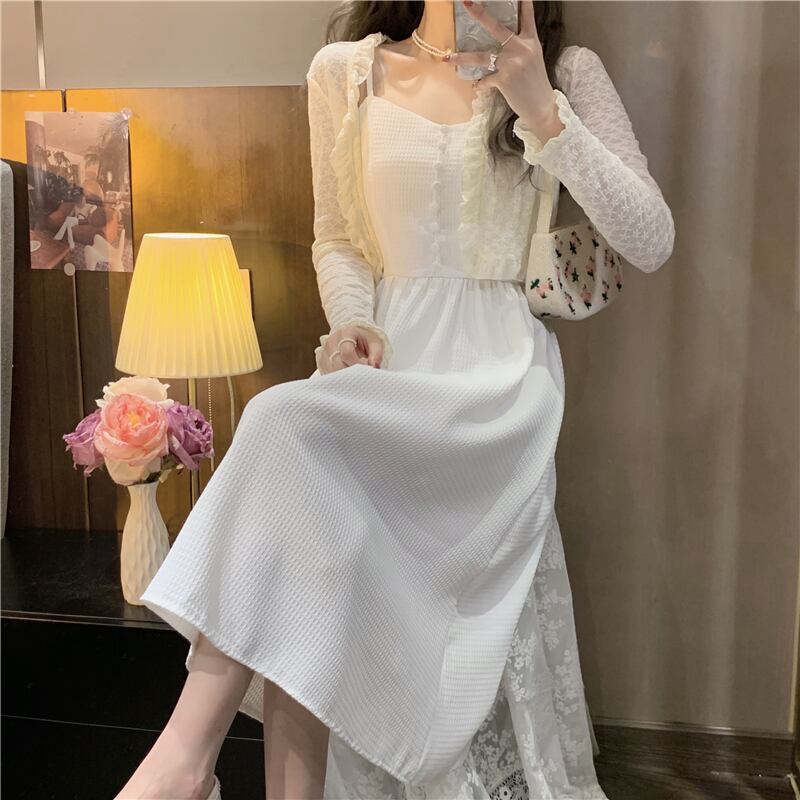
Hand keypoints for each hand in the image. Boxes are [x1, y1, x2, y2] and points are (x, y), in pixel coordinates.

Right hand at [319, 324, 384, 373]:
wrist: (354, 337)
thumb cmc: (365, 341)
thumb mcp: (375, 344)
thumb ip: (376, 355)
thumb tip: (374, 367)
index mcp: (346, 333)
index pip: (347, 352)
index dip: (357, 364)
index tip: (366, 369)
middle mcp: (332, 341)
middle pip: (337, 363)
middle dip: (351, 373)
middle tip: (361, 377)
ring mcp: (324, 351)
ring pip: (331, 370)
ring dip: (344, 378)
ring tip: (356, 377)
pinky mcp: (321, 360)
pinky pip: (327, 373)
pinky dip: (338, 379)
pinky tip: (347, 378)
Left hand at [446, 0, 563, 138]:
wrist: (541, 106)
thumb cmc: (535, 83)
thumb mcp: (533, 59)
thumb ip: (520, 47)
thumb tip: (503, 42)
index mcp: (531, 41)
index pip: (527, 16)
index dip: (523, 2)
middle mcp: (521, 48)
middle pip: (497, 28)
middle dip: (480, 14)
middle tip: (466, 3)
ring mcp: (512, 63)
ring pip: (481, 57)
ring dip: (462, 58)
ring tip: (447, 59)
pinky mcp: (504, 80)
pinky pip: (484, 80)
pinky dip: (479, 84)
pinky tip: (476, 86)